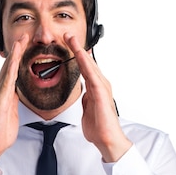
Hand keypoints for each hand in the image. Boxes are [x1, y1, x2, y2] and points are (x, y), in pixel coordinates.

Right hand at [0, 34, 28, 174]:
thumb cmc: (1, 132)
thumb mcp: (12, 112)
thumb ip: (14, 101)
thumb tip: (19, 95)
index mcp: (4, 93)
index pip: (12, 72)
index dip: (18, 58)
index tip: (25, 46)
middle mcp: (0, 90)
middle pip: (9, 66)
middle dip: (16, 51)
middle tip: (24, 36)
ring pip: (7, 70)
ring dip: (14, 55)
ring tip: (20, 41)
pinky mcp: (0, 100)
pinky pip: (7, 82)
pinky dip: (11, 69)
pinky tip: (15, 60)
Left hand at [64, 33, 132, 162]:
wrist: (107, 140)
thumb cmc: (99, 128)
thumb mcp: (88, 110)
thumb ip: (87, 100)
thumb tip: (84, 94)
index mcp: (96, 89)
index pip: (85, 68)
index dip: (77, 55)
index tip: (69, 44)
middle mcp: (100, 85)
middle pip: (88, 62)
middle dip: (77, 48)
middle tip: (68, 35)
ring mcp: (102, 88)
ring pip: (90, 65)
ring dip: (80, 52)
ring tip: (71, 39)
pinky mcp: (101, 93)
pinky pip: (92, 75)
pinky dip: (86, 64)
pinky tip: (80, 56)